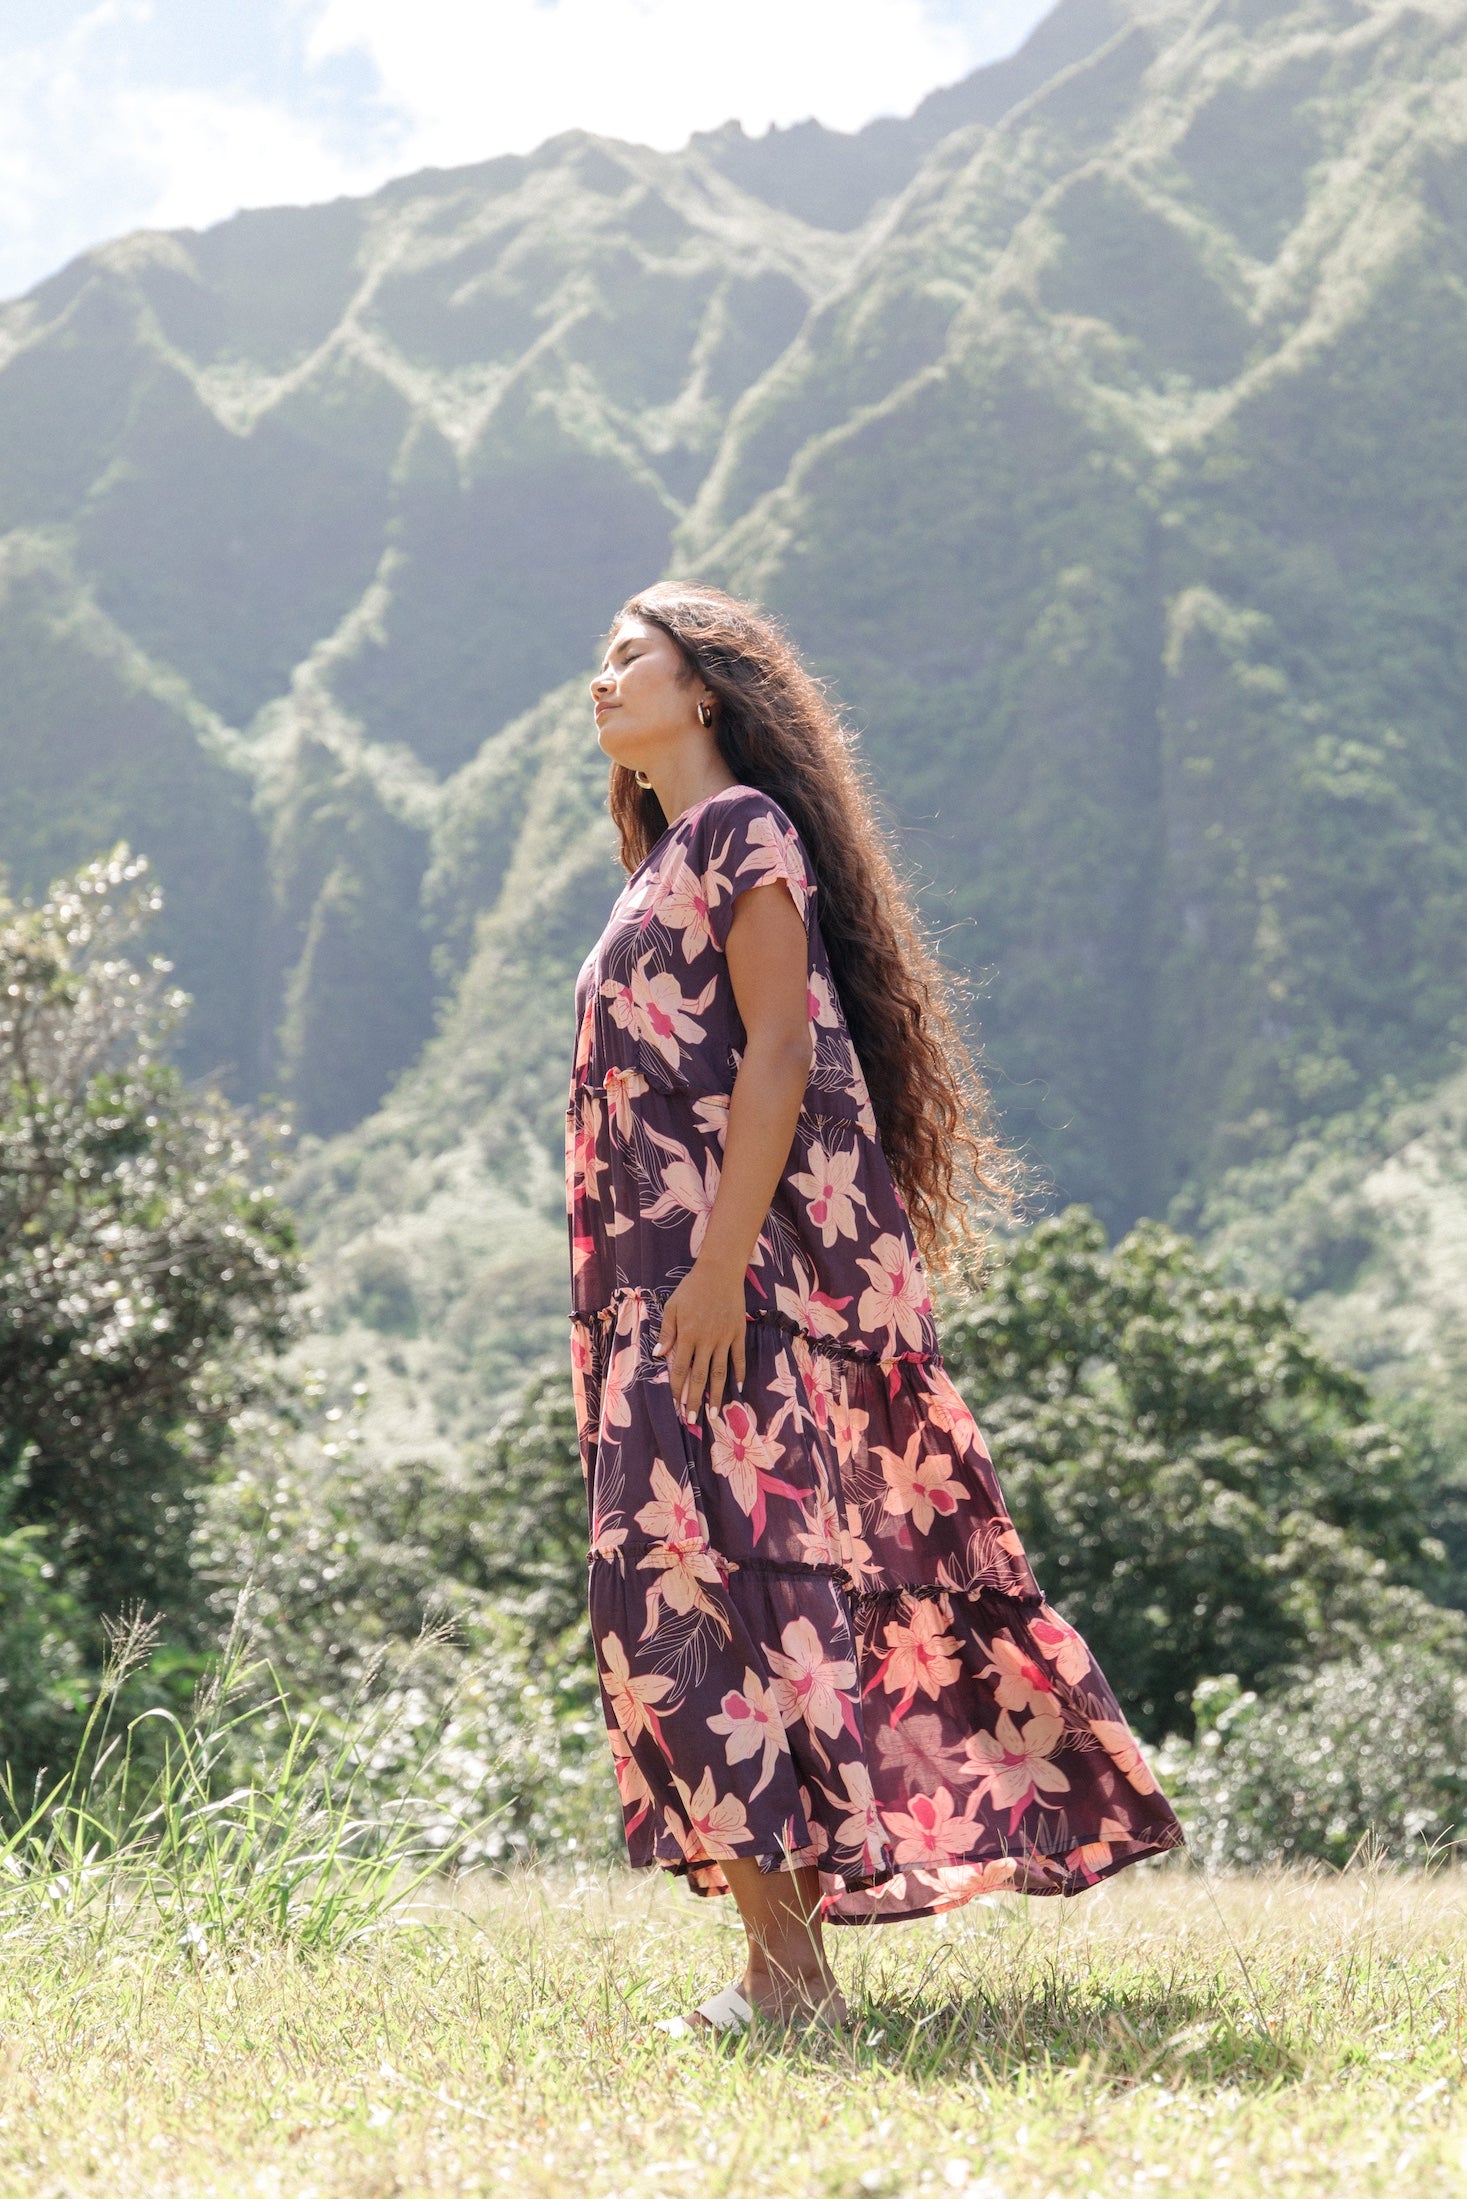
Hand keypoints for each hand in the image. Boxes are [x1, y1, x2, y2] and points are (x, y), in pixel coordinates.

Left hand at [655, 1260, 747, 1421]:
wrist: (719, 1272)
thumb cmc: (691, 1288)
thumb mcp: (672, 1307)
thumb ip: (667, 1332)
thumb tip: (658, 1355)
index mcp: (687, 1335)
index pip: (680, 1369)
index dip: (677, 1389)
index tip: (676, 1406)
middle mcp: (706, 1340)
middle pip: (700, 1376)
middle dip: (695, 1400)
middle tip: (692, 1419)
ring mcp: (724, 1338)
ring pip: (720, 1372)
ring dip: (718, 1394)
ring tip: (716, 1414)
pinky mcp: (738, 1333)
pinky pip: (739, 1358)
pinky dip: (739, 1373)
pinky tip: (739, 1389)